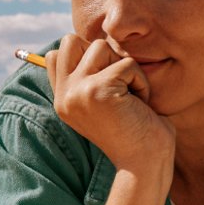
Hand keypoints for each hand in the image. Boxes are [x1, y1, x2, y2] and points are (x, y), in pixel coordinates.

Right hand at [46, 35, 174, 177]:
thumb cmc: (134, 132)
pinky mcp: (98, 90)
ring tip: (131, 96)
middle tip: (118, 84)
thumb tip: (90, 43)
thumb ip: (90, 76)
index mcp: (62, 100)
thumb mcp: (103, 102)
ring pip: (102, 47)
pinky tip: (141, 105)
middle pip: (72, 40)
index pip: (57, 54)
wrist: (146, 164)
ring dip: (125, 68)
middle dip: (102, 54)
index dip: (86, 56)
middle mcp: (64, 96)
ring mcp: (77, 92)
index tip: (108, 82)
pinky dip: (141, 82)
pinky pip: (127, 64)